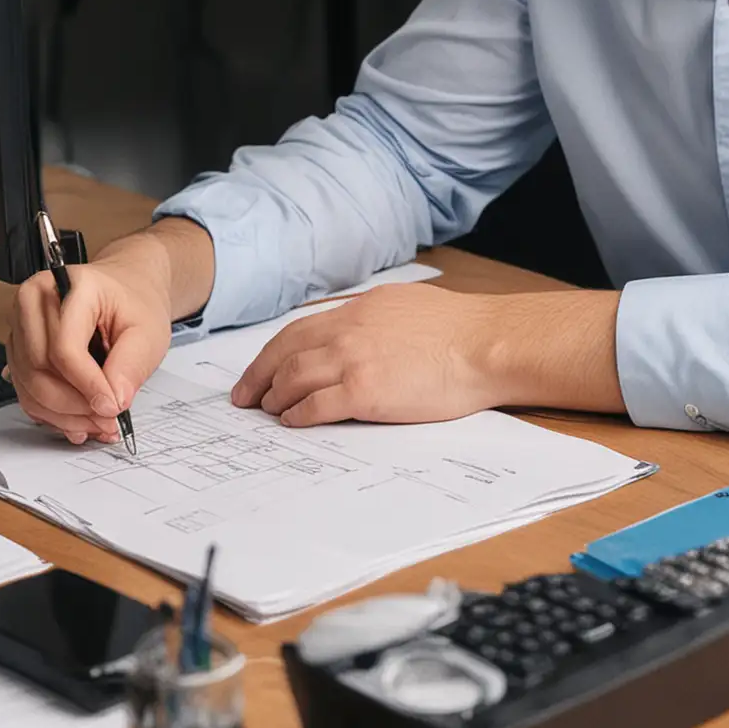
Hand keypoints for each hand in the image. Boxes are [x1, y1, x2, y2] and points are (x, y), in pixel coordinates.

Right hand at [5, 232, 173, 443]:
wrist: (126, 293)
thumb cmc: (134, 305)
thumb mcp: (148, 331)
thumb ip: (131, 365)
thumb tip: (112, 400)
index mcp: (72, 285)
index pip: (64, 346)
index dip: (87, 385)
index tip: (111, 407)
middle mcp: (36, 300)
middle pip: (39, 368)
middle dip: (74, 405)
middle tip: (106, 419)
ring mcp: (21, 324)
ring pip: (29, 385)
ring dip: (63, 414)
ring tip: (97, 422)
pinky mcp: (18, 349)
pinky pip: (26, 391)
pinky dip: (52, 413)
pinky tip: (79, 419)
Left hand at [230, 284, 504, 426]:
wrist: (483, 344)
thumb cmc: (458, 328)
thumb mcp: (405, 304)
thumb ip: (373, 318)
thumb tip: (356, 330)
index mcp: (358, 310)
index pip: (298, 331)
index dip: (272, 353)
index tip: (258, 370)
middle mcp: (348, 331)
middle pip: (286, 354)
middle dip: (259, 378)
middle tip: (245, 398)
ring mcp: (354, 361)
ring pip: (294, 380)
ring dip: (275, 398)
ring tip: (268, 413)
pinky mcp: (364, 392)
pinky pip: (316, 407)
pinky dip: (298, 415)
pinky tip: (293, 422)